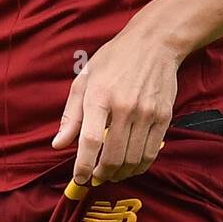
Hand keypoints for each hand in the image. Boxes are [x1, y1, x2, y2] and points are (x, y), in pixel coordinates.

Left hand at [51, 16, 180, 185]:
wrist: (154, 43)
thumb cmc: (114, 60)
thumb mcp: (85, 79)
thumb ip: (71, 115)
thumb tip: (58, 145)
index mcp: (99, 95)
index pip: (90, 140)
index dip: (83, 165)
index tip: (79, 178)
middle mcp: (125, 106)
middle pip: (114, 156)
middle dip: (103, 174)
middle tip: (97, 177)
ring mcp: (147, 113)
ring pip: (133, 159)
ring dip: (121, 174)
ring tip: (112, 174)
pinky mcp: (163, 116)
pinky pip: (152, 152)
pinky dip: (140, 166)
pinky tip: (131, 166)